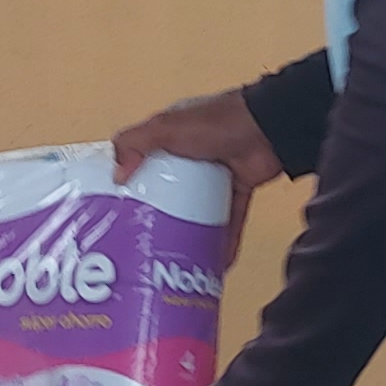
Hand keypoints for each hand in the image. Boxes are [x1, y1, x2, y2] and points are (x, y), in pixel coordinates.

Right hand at [110, 88, 286, 253]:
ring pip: (198, 210)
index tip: (116, 209)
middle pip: (169, 191)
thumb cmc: (216, 122)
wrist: (268, 128)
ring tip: (175, 259)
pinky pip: (228, 221)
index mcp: (172, 136)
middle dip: (158, 215)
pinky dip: (223, 242)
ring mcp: (217, 176)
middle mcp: (193, 156)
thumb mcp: (166, 127)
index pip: (143, 160)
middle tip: (142, 243)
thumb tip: (116, 176)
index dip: (130, 182)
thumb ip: (135, 143)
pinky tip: (214, 263)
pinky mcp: (238, 191)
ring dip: (190, 233)